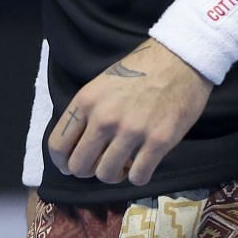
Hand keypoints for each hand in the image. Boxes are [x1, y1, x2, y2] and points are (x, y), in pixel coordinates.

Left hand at [48, 39, 211, 186]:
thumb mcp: (102, 85)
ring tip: (125, 162)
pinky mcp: (158, 141)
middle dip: (88, 171)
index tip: (71, 166)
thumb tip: (79, 146)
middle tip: (101, 164)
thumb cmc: (140, 70)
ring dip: (115, 174)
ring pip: (107, 175)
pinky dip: (138, 176)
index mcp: (86, 101)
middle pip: (79, 166)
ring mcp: (131, 131)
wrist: (180, 60)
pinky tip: (143, 163)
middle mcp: (104, 118)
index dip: (62, 163)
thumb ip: (87, 113)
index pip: (57, 146)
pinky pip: (138, 177)